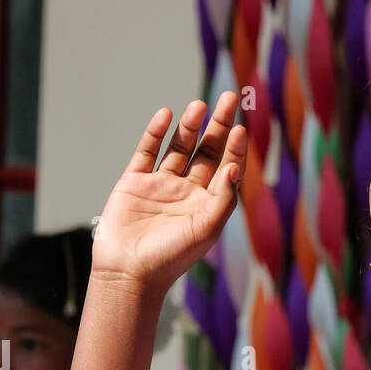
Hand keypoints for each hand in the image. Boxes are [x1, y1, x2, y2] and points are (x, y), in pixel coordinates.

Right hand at [90, 90, 246, 297]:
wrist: (129, 272)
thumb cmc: (171, 257)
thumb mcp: (206, 229)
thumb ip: (224, 198)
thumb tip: (234, 168)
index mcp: (207, 205)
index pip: (226, 169)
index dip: (235, 148)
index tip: (241, 128)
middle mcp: (186, 193)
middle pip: (206, 151)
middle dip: (219, 126)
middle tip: (229, 97)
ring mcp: (160, 186)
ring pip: (178, 148)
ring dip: (190, 126)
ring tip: (200, 105)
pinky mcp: (134, 183)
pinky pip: (147, 152)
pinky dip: (155, 133)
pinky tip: (166, 116)